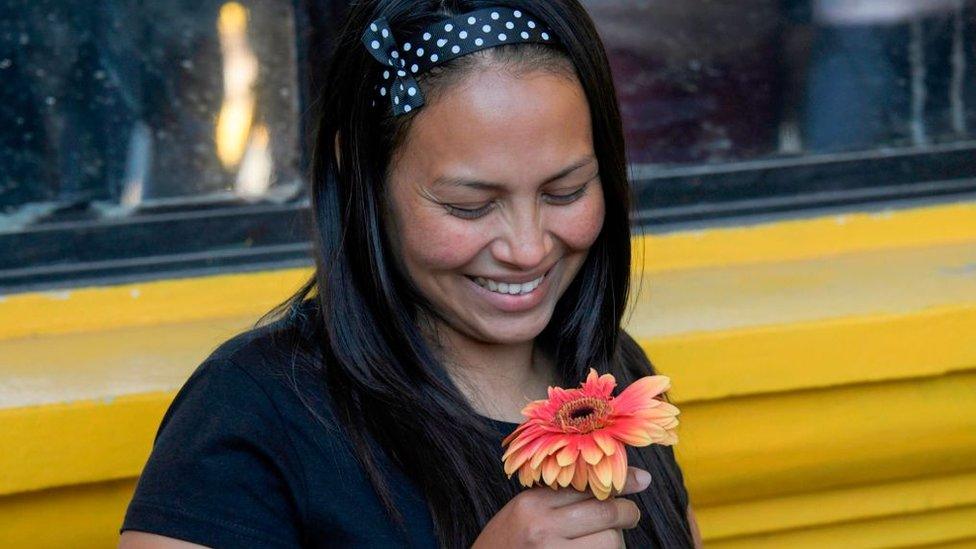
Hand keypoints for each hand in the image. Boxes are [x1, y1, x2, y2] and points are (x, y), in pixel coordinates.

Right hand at [472, 466, 651, 547]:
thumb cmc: (508, 544)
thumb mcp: (524, 513)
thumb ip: (559, 498)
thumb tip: (620, 480)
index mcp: (532, 504)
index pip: (587, 485)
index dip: (620, 482)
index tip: (642, 479)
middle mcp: (542, 528)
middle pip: (606, 513)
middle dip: (626, 514)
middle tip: (630, 516)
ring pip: (611, 542)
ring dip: (615, 541)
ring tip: (601, 542)